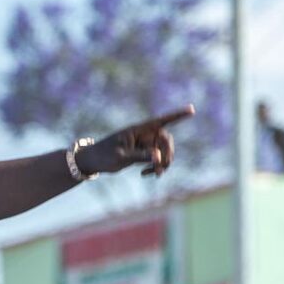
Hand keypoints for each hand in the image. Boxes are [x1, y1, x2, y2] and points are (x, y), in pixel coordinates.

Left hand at [79, 105, 194, 176]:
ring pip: (164, 151)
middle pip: (166, 141)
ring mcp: (144, 144)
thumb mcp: (120, 157)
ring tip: (154, 174)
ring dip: (163, 163)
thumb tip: (158, 157)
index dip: (177, 115)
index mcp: (138, 130)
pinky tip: (146, 174)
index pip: (161, 121)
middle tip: (160, 169)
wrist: (92, 162)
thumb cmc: (103, 155)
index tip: (192, 109)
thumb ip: (140, 156)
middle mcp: (143, 135)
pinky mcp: (142, 153)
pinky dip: (156, 167)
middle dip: (167, 154)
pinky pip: (157, 159)